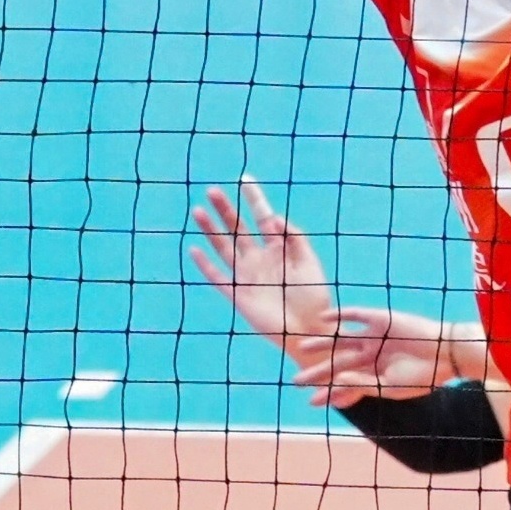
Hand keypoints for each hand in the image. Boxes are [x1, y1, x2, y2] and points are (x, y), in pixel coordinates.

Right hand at [191, 175, 340, 355]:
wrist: (310, 330)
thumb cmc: (315, 298)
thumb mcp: (309, 262)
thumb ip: (294, 238)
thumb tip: (274, 216)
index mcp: (278, 249)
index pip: (262, 217)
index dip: (253, 198)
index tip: (245, 179)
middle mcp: (259, 260)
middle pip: (238, 229)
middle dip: (225, 210)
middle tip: (212, 191)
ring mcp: (247, 277)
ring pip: (224, 248)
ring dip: (211, 231)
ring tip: (198, 211)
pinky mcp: (238, 296)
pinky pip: (218, 278)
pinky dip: (206, 265)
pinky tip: (195, 250)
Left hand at [291, 306, 473, 409]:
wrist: (447, 354)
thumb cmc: (422, 376)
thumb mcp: (390, 386)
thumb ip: (363, 385)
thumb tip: (336, 383)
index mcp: (375, 373)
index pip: (347, 384)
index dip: (329, 393)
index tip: (311, 402)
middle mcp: (371, 354)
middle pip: (339, 363)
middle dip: (318, 373)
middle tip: (296, 381)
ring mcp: (375, 336)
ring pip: (341, 340)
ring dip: (322, 343)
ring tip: (301, 347)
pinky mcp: (381, 319)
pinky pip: (356, 315)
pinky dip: (340, 316)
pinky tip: (323, 319)